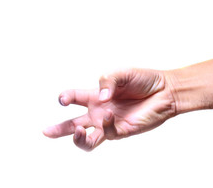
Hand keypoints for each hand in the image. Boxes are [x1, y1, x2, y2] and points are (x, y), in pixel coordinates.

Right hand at [43, 68, 176, 150]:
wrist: (166, 90)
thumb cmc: (144, 80)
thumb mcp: (122, 73)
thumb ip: (107, 81)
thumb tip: (99, 98)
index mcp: (96, 96)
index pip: (75, 97)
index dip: (65, 98)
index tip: (63, 99)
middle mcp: (100, 111)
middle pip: (74, 124)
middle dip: (59, 129)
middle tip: (46, 131)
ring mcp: (110, 123)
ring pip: (88, 139)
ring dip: (78, 138)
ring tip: (76, 131)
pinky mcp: (122, 131)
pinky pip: (107, 132)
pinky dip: (105, 124)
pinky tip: (109, 114)